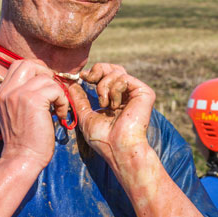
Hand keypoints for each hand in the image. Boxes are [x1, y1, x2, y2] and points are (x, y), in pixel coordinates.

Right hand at [0, 59, 69, 168]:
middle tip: (53, 94)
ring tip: (57, 110)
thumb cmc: (24, 143)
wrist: (21, 159)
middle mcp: (6, 91)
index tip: (45, 89)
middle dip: (46, 75)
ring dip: (57, 93)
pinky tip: (59, 116)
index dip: (36, 72)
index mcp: (1, 94)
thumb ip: (22, 97)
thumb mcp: (16, 115)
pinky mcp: (32, 100)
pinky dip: (62, 101)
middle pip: (28, 64)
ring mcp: (18, 94)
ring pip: (45, 77)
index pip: (18, 66)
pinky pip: (55, 89)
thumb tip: (44, 82)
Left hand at [69, 63, 155, 177]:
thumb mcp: (86, 116)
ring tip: (104, 103)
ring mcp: (137, 94)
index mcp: (115, 100)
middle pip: (114, 68)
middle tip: (89, 78)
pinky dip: (114, 90)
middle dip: (98, 70)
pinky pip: (124, 79)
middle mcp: (127, 95)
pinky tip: (114, 106)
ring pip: (117, 72)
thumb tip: (73, 85)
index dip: (95, 73)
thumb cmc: (103, 138)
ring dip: (103, 86)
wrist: (118, 148)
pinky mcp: (144, 93)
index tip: (82, 77)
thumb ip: (80, 100)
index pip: (107, 77)